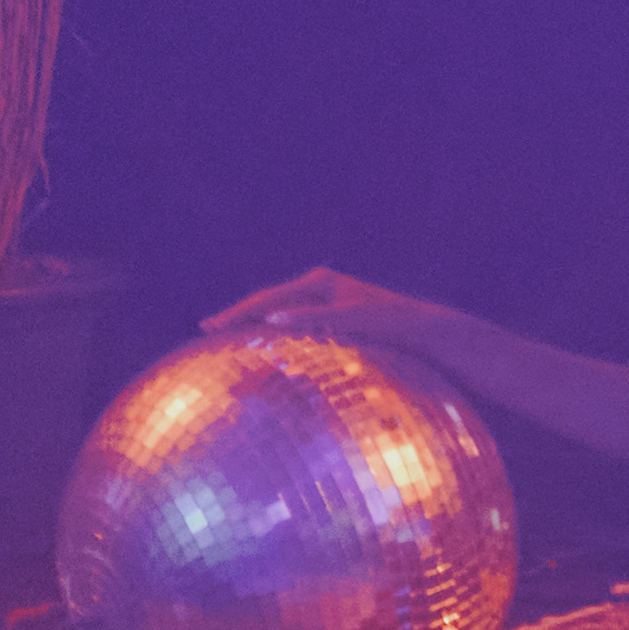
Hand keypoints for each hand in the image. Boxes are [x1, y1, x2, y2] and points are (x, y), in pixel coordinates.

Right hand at [207, 264, 431, 349]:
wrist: (422, 328)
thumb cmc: (390, 323)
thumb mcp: (353, 318)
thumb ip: (313, 318)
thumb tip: (272, 318)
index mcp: (319, 283)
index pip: (267, 299)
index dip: (238, 313)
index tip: (212, 327)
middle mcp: (318, 287)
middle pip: (268, 302)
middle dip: (238, 316)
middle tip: (206, 330)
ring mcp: (323, 302)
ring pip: (278, 312)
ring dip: (252, 324)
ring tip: (224, 337)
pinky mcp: (330, 317)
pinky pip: (292, 324)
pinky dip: (273, 332)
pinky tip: (262, 346)